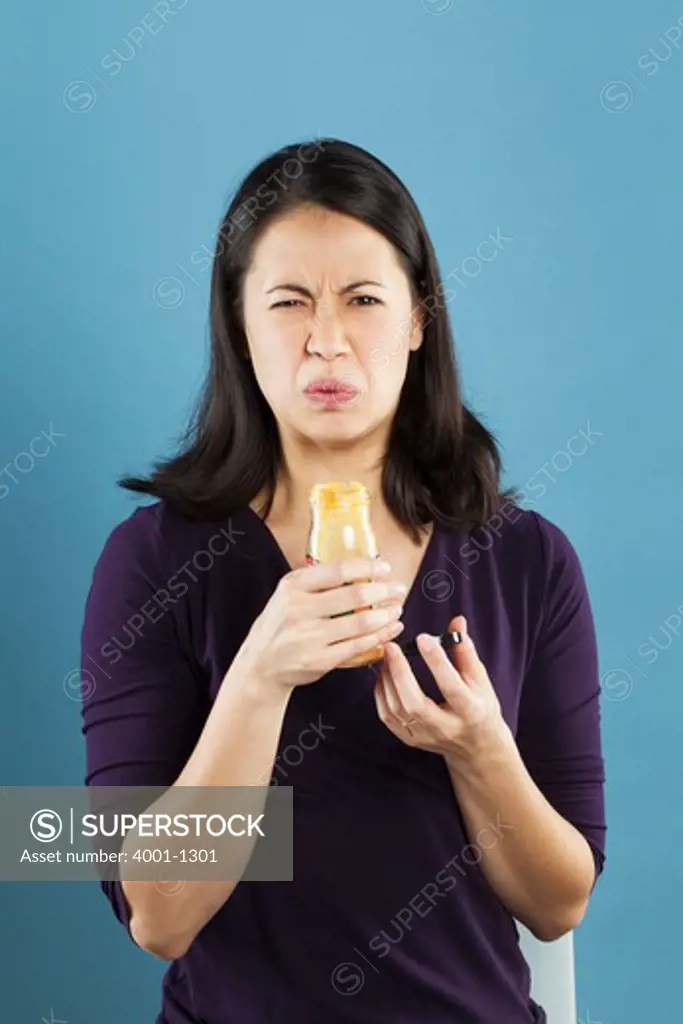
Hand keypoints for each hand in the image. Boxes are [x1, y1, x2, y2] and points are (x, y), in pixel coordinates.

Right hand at [237, 558, 406, 690]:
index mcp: (293, 587)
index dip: (367, 567)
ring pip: (361, 623)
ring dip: (386, 614)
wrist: (261, 664)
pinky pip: (358, 646)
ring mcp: (309, 637)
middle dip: (384, 590)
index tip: (384, 567)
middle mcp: (299, 610)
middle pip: (354, 595)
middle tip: (398, 588)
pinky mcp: (319, 660)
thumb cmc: (280, 625)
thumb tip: (358, 565)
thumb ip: (316, 580)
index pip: (337, 570)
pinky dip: (380, 636)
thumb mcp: (288, 593)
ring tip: (397, 609)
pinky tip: (390, 630)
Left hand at [373, 615, 506, 761]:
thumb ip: (465, 651)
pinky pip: (387, 716)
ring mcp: (425, 736)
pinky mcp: (410, 739)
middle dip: (400, 673)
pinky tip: (384, 675)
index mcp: (470, 710)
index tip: (423, 637)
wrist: (475, 746)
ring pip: (397, 710)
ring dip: (388, 679)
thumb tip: (457, 621)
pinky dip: (382, 692)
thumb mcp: (480, 679)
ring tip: (387, 656)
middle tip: (391, 646)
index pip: (451, 686)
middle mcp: (446, 727)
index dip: (437, 661)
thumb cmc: (479, 706)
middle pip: (416, 704)